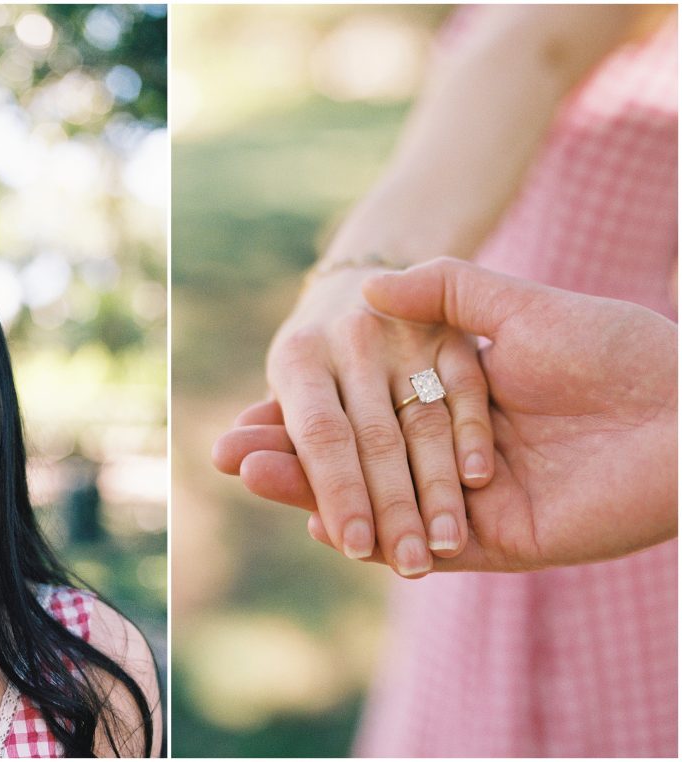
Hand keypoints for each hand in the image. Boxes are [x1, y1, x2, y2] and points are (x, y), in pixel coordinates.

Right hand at [218, 258, 677, 570]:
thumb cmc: (613, 347)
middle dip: (292, 457)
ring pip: (377, 506)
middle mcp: (454, 455)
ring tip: (254, 474)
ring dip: (313, 493)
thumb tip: (370, 286)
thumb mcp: (517, 306)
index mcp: (456, 400)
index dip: (305, 413)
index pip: (362, 412)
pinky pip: (423, 547)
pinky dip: (370, 536)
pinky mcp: (502, 541)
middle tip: (229, 451)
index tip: (251, 407)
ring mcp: (473, 503)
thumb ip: (445, 292)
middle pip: (358, 463)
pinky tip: (319, 518)